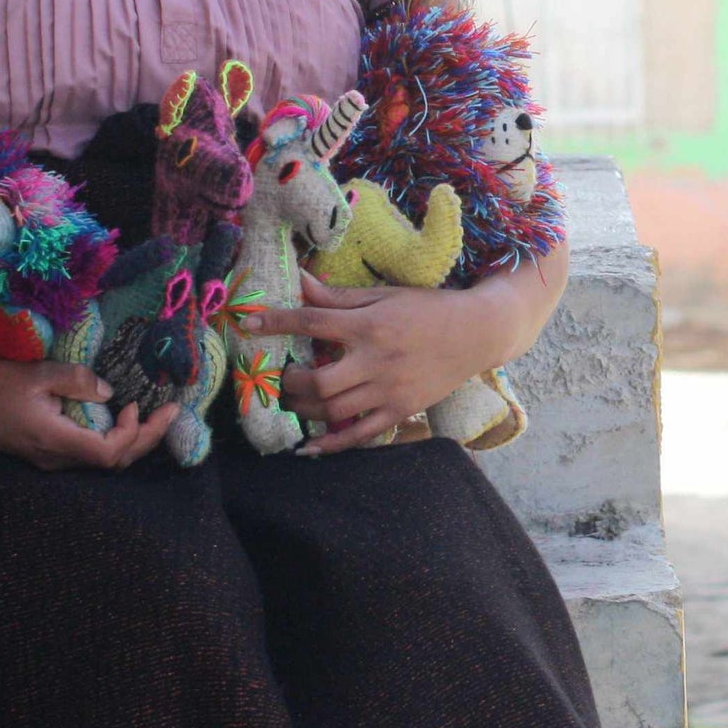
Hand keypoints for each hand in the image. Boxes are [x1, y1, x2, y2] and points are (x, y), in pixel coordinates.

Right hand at [0, 359, 178, 471]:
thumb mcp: (35, 373)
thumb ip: (75, 380)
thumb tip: (108, 392)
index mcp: (55, 441)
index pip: (109, 452)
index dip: (133, 433)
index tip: (138, 403)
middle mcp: (55, 458)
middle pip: (112, 461)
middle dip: (147, 438)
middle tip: (172, 412)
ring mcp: (49, 458)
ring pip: (101, 459)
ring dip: (132, 440)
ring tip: (154, 416)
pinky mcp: (44, 451)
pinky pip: (87, 452)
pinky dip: (112, 437)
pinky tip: (120, 419)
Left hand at [261, 271, 504, 456]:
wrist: (477, 333)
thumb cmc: (427, 308)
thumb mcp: (383, 295)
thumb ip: (339, 296)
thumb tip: (300, 281)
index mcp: (370, 325)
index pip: (313, 323)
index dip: (278, 322)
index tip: (250, 325)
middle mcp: (377, 361)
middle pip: (319, 381)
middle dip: (291, 381)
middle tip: (282, 374)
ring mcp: (389, 391)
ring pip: (334, 411)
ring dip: (304, 408)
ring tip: (294, 398)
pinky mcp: (401, 411)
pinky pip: (360, 435)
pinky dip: (331, 445)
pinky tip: (309, 446)